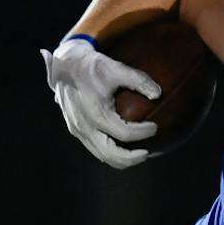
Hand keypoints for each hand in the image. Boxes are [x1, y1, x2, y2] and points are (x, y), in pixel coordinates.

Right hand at [39, 36, 157, 168]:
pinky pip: (95, 149)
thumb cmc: (92, 66)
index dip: (142, 133)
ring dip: (121, 160)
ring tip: (138, 154)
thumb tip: (158, 94)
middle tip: (148, 153)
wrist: (65, 65)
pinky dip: (111, 153)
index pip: (124, 133)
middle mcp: (85, 126)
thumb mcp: (115, 68)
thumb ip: (138, 79)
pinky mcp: (76, 130)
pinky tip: (123, 148)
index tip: (155, 127)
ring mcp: (78, 131)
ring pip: (102, 156)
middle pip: (111, 154)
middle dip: (132, 158)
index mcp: (96, 114)